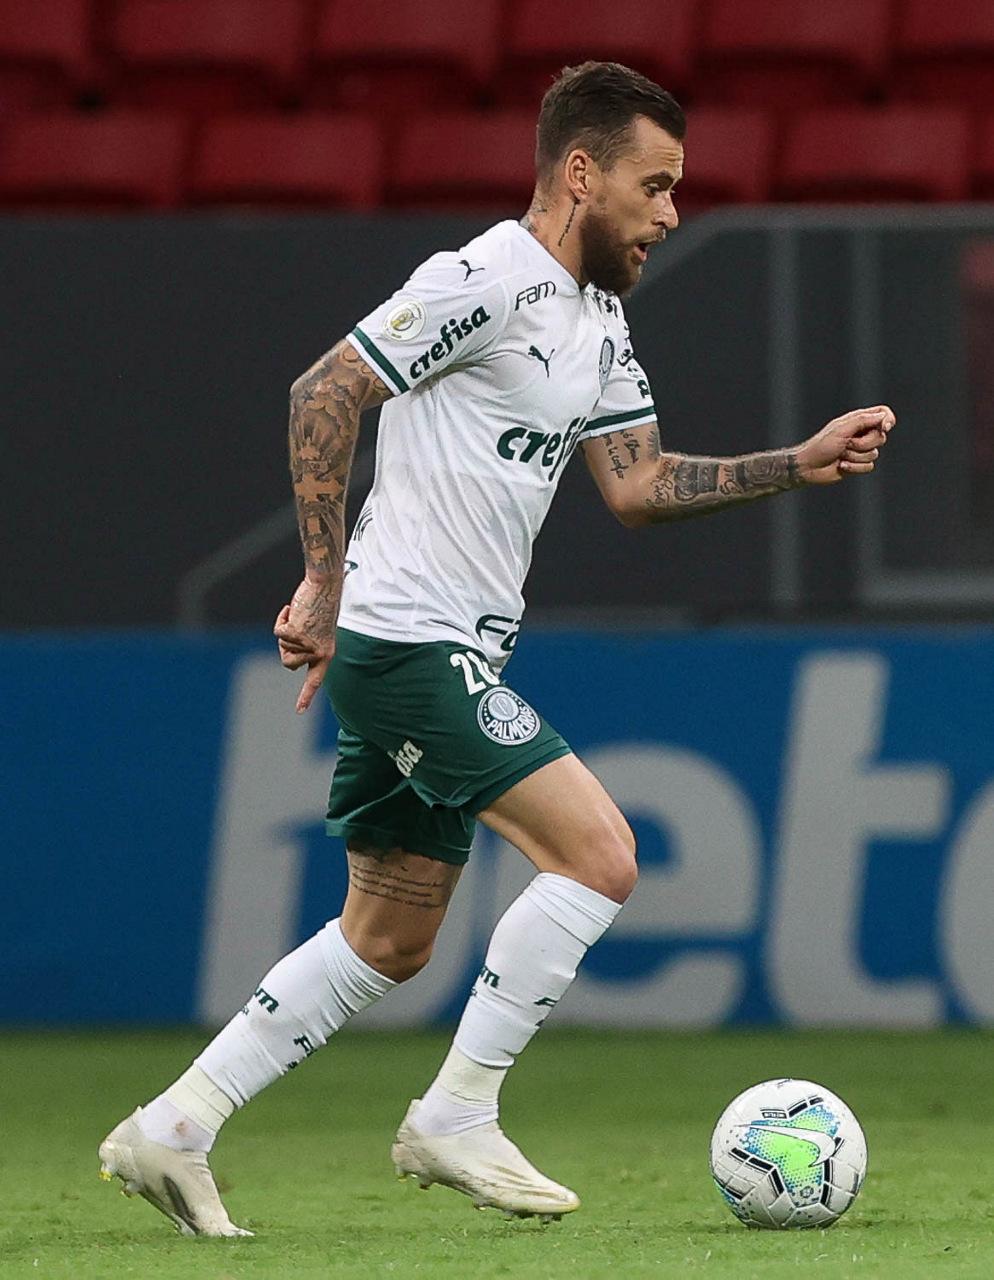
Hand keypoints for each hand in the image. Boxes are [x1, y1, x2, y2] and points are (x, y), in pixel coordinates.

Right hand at [273, 577, 337, 713]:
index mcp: (326, 654)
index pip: (315, 680)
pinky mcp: (298, 634)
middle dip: (285, 647)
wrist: (324, 586)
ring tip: (300, 617)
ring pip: (282, 647)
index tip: (299, 711)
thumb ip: (305, 646)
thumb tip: (292, 660)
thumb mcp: (316, 631)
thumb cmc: (320, 606)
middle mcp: (319, 653)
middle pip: (288, 663)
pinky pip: (278, 632)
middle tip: (298, 628)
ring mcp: (309, 645)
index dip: (305, 696)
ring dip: (285, 631)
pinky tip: (293, 610)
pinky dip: (281, 619)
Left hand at [796, 405, 895, 485]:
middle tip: (847, 444)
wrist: (809, 467)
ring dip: (855, 457)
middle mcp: (861, 434)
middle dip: (864, 444)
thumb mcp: (841, 430)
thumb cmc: (821, 445)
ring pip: (874, 454)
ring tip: (841, 455)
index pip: (882, 414)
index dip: (888, 420)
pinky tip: (841, 465)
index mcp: (857, 421)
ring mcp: (860, 450)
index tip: (884, 428)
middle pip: (880, 437)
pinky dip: (854, 467)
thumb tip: (882, 416)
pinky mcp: (858, 464)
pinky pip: (869, 466)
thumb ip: (862, 421)